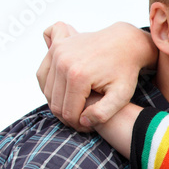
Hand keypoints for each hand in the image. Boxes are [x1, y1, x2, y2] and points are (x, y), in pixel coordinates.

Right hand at [37, 21, 155, 131]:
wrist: (125, 42)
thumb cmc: (125, 70)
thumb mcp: (122, 95)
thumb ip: (104, 113)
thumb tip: (83, 122)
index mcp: (78, 76)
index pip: (69, 112)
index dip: (78, 124)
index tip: (89, 126)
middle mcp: (63, 62)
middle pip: (55, 102)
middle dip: (67, 115)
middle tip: (82, 119)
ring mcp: (57, 52)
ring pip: (47, 90)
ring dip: (58, 101)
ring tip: (76, 106)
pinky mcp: (56, 46)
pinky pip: (43, 73)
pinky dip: (49, 85)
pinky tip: (64, 91)